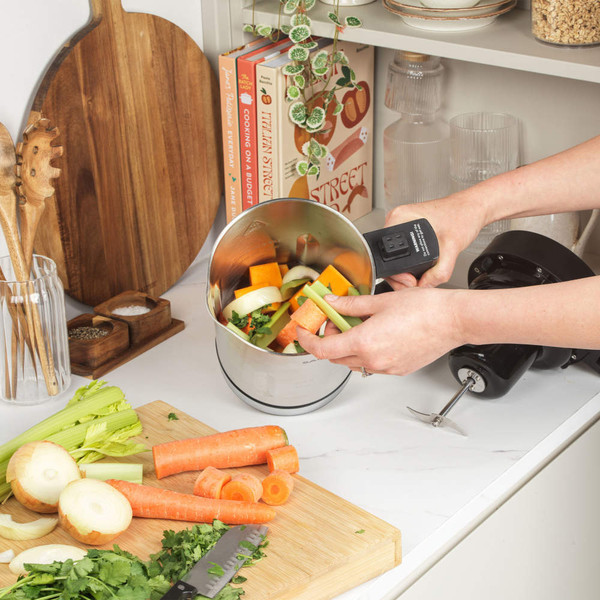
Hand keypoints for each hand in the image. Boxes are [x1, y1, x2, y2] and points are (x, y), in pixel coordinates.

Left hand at [296, 290, 463, 376]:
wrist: (453, 320)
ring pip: (353, 363)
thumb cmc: (425, 309)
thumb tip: (331, 302)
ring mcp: (386, 368)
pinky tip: (373, 335)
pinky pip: (371, 365)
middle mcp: (374, 360)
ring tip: (356, 326)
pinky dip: (364, 353)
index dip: (307, 341)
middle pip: (335, 357)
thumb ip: (350, 304)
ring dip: (346, 347)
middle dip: (328, 339)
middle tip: (333, 320)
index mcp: (364, 342)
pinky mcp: (398, 370)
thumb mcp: (380, 300)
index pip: (322, 349)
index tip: (303, 332)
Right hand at [384, 194, 485, 288]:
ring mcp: (403, 224)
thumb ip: (439, 272)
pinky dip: (411, 263)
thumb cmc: (463, 215)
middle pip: (388, 257)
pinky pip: (403, 252)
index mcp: (401, 218)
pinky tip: (422, 267)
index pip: (387, 253)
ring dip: (407, 270)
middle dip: (402, 276)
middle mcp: (398, 219)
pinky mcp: (409, 230)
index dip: (397, 273)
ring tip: (422, 276)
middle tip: (417, 283)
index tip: (412, 281)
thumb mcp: (452, 248)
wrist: (473, 208)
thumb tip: (423, 286)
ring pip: (395, 256)